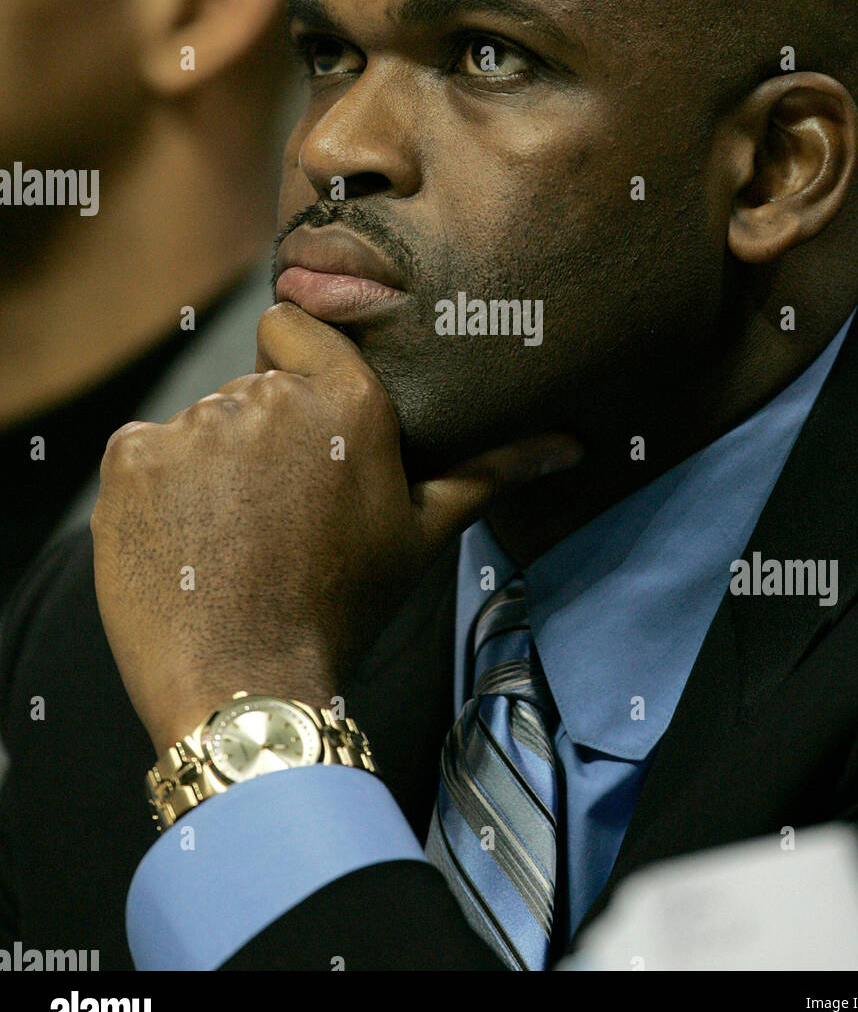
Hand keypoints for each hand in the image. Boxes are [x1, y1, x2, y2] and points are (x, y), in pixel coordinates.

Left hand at [91, 302, 580, 753]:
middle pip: (247, 383)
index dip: (292, 367)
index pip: (293, 325)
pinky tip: (183, 542)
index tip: (300, 425)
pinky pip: (142, 452)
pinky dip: (154, 491)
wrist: (247, 686)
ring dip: (206, 465)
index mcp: (347, 401)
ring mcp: (193, 425)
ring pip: (196, 422)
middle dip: (257, 432)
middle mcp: (268, 397)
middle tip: (273, 511)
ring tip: (230, 537)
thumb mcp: (423, 533)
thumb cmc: (345, 607)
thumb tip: (573, 443)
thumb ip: (492, 471)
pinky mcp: (130, 458)